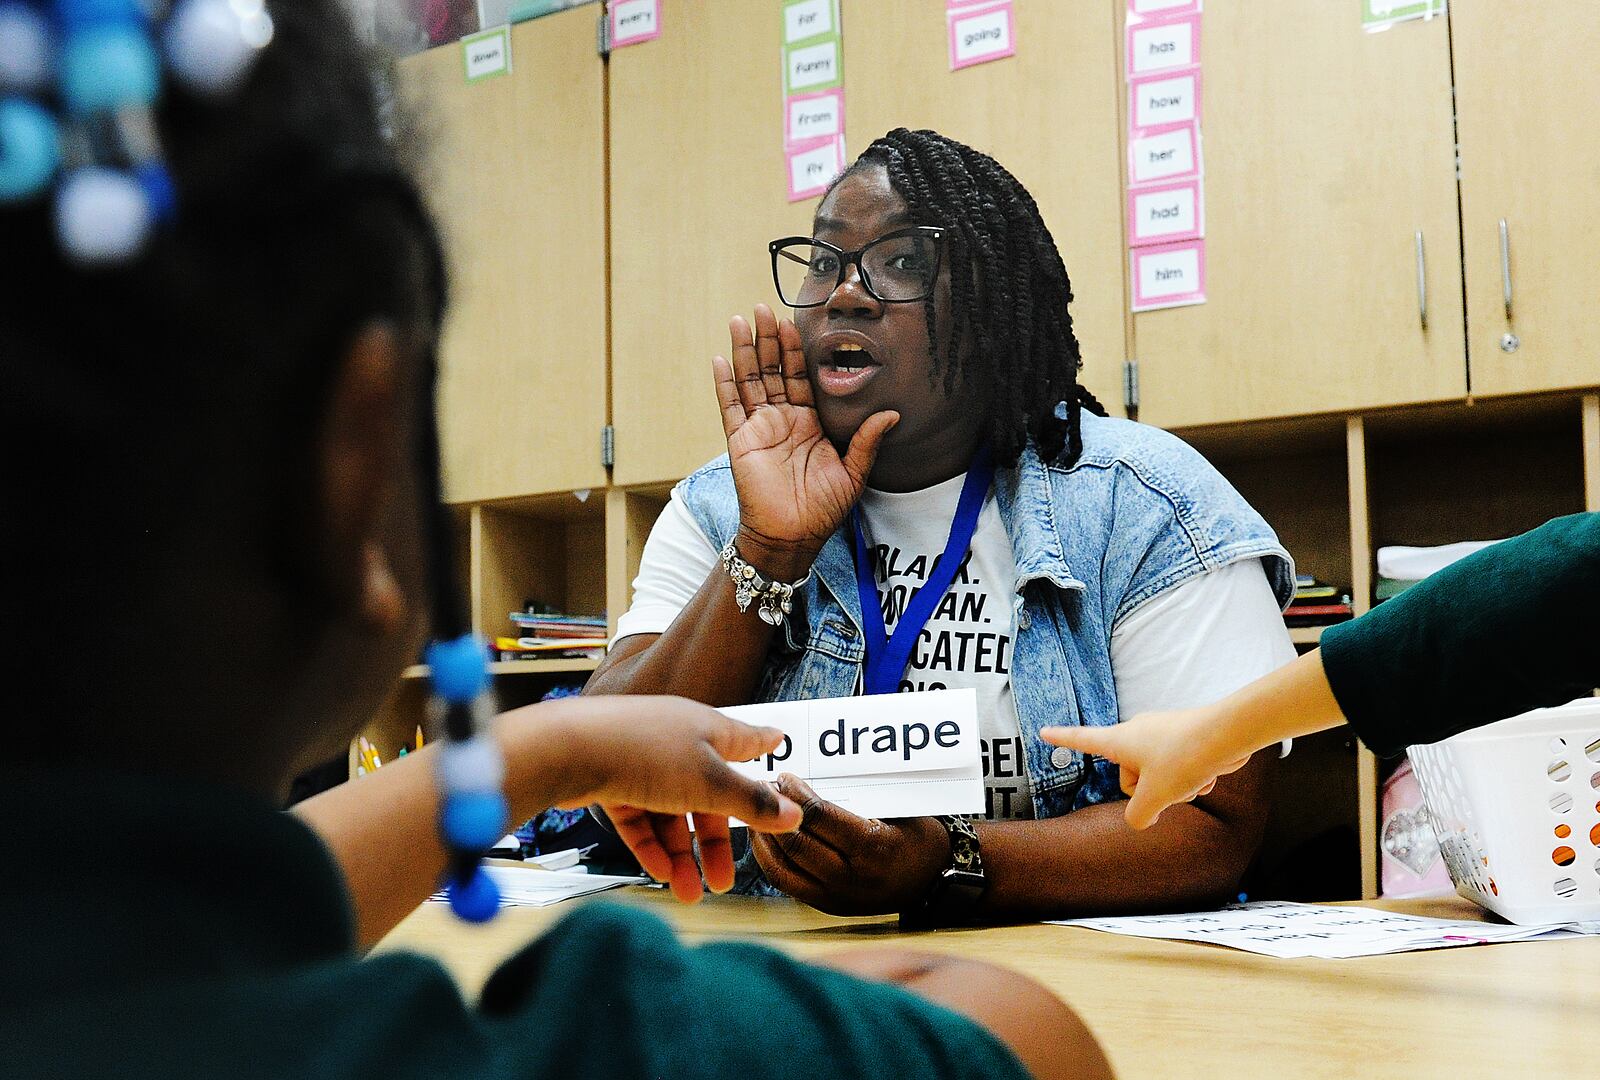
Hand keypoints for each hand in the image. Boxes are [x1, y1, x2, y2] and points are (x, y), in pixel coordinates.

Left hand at [521, 696, 802, 901]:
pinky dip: (650, 845)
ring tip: (687, 894)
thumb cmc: (646, 752)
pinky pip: (639, 817)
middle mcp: (676, 741)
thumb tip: (794, 814)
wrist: (570, 748)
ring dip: (680, 855)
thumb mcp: (710, 783)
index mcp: (707, 730)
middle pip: (707, 794)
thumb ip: (750, 802)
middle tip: (723, 880)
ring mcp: (642, 760)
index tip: (778, 742)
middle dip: (714, 841)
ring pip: (670, 813)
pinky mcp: (611, 778)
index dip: (761, 745)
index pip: (743, 739)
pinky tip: (659, 873)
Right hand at [713, 304, 897, 575]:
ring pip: (750, 380)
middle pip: (772, 370)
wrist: (792, 538)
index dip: (796, 349)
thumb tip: (892, 413)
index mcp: (809, 423)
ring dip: (745, 350)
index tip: (793, 321)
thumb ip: (867, 441)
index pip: (801, 376)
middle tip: (763, 307)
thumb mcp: (853, 473)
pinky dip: (724, 383)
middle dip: (768, 338)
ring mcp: (759, 428)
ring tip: (739, 319)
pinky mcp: (740, 441)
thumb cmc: (822, 511)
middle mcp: (782, 419)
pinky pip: (730, 407)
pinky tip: (720, 358)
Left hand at [747, 774, 949, 914]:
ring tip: (754, 813)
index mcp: (872, 846)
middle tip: (762, 788)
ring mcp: (838, 897)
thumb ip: (856, 798)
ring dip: (762, 839)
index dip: (795, 794)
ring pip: (783, 869)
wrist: (936, 881)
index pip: (818, 817)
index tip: (785, 777)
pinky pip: (788, 884)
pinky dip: (770, 861)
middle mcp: (852, 877)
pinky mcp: (829, 907)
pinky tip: (765, 841)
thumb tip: (809, 781)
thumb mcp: (899, 809)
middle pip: (795, 843)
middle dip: (772, 812)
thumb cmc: (918, 836)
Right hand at [1040, 711, 1252, 829]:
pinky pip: (1177, 767)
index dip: (1062, 738)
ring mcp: (1160, 733)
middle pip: (1129, 774)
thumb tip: (1140, 819)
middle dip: (1148, 790)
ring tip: (1192, 781)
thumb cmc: (1184, 758)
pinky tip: (1206, 777)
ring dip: (1174, 787)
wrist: (1228, 733)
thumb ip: (1138, 815)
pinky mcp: (1183, 737)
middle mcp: (1137, 732)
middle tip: (1166, 789)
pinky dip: (1190, 777)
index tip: (1044, 731)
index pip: (1083, 740)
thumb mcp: (1154, 796)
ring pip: (1157, 774)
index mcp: (1120, 741)